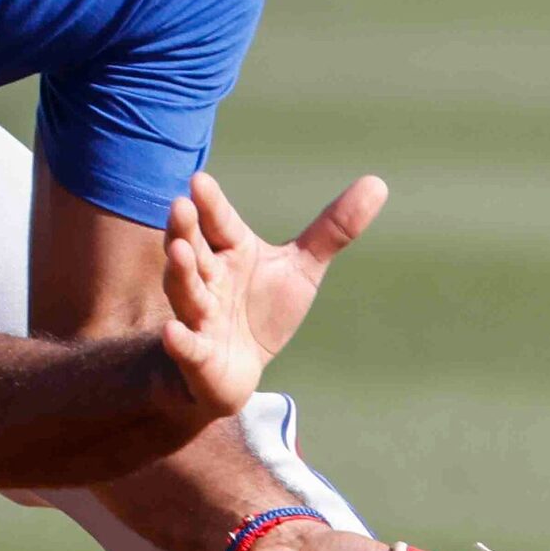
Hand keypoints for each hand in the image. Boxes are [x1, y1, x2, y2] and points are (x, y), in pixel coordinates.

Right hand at [159, 170, 388, 418]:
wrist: (236, 370)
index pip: (220, 223)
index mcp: (232, 252)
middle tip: (179, 205)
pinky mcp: (198, 356)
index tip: (200, 180)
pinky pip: (187, 347)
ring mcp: (200, 317)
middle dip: (185, 230)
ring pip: (186, 292)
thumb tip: (378, 183)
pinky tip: (171, 335)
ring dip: (180, 274)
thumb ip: (333, 230)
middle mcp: (210, 280)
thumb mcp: (301, 268)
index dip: (211, 204)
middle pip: (194, 251)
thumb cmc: (262, 310)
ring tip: (178, 251)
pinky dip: (179, 342)